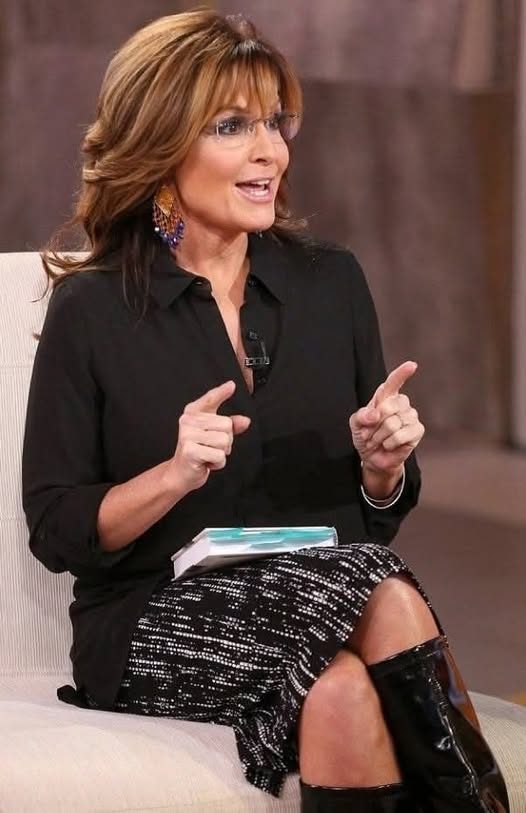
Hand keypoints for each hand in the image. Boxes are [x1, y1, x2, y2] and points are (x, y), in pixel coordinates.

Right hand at [167, 380, 250, 495]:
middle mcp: (188, 421)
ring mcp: (187, 435)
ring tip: (208, 454)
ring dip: (221, 453)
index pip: (210, 399)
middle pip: (227, 425)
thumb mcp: (215, 434)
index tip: (231, 385)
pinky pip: (218, 455)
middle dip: (226, 441)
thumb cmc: (199, 451)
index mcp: (193, 413)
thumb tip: (245, 421)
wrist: (182, 472)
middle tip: (211, 447)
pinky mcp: (190, 450)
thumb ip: (231, 426)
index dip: (221, 392)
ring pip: (224, 441)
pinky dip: (217, 463)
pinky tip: (206, 462)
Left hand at [349, 361, 424, 476]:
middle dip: (375, 424)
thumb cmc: (366, 435)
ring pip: (393, 424)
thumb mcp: (356, 424)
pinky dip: (390, 443)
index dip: (402, 373)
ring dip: (380, 436)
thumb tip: (375, 414)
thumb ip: (361, 416)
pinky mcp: (417, 430)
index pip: (394, 382)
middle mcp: (401, 403)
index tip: (411, 365)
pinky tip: (389, 445)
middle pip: (389, 407)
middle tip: (370, 432)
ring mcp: (411, 416)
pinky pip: (401, 435)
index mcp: (386, 397)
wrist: (372, 456)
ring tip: (379, 440)